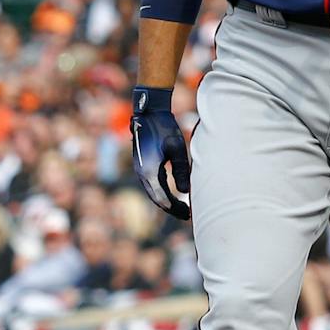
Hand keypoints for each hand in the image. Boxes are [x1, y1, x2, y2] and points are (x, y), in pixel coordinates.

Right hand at [130, 86, 190, 219]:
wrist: (149, 113)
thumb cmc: (165, 129)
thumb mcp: (176, 149)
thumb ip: (181, 170)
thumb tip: (185, 192)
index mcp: (149, 172)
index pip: (161, 198)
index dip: (174, 208)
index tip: (188, 215)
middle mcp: (142, 173)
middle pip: (157, 198)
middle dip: (171, 208)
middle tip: (187, 216)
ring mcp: (141, 169)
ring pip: (154, 192)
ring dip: (167, 201)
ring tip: (183, 208)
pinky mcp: (144, 165)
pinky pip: (153, 184)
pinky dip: (163, 192)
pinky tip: (175, 194)